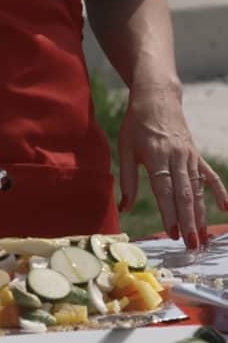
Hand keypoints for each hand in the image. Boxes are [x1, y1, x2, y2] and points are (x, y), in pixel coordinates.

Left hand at [118, 83, 227, 248]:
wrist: (157, 97)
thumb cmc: (136, 125)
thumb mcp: (125, 149)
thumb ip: (126, 180)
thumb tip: (123, 208)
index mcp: (157, 157)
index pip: (164, 191)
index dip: (170, 213)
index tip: (173, 233)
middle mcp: (178, 158)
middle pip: (185, 195)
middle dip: (189, 221)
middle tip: (192, 245)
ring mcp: (190, 157)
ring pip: (197, 190)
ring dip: (201, 214)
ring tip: (203, 237)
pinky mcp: (196, 155)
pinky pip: (210, 176)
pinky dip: (219, 192)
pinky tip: (226, 208)